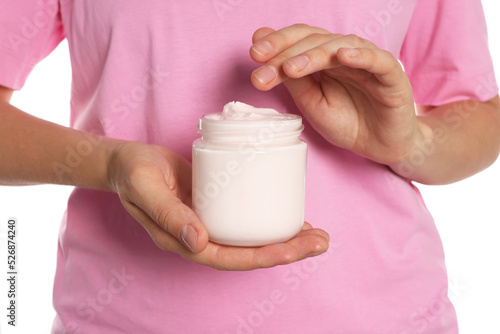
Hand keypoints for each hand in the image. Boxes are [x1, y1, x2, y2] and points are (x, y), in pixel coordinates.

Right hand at [107, 141, 329, 269]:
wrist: (128, 161)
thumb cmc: (133, 172)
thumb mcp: (146, 187)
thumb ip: (168, 214)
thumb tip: (198, 242)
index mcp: (183, 241)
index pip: (229, 257)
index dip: (262, 257)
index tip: (293, 250)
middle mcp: (201, 237)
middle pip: (249, 252)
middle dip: (287, 250)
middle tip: (322, 241)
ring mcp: (210, 222)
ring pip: (252, 238)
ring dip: (286, 239)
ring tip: (318, 235)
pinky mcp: (217, 205)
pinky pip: (247, 219)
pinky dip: (271, 220)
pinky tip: (293, 217)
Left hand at [250, 24, 429, 166]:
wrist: (380, 146)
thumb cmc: (348, 122)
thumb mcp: (311, 102)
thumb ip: (291, 77)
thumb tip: (260, 44)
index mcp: (325, 58)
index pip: (299, 41)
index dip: (276, 44)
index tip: (254, 56)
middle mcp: (345, 54)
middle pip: (314, 40)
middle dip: (285, 51)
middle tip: (262, 62)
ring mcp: (368, 62)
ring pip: (339, 46)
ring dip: (313, 55)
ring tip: (290, 67)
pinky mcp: (392, 75)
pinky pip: (377, 60)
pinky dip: (361, 55)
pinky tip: (342, 56)